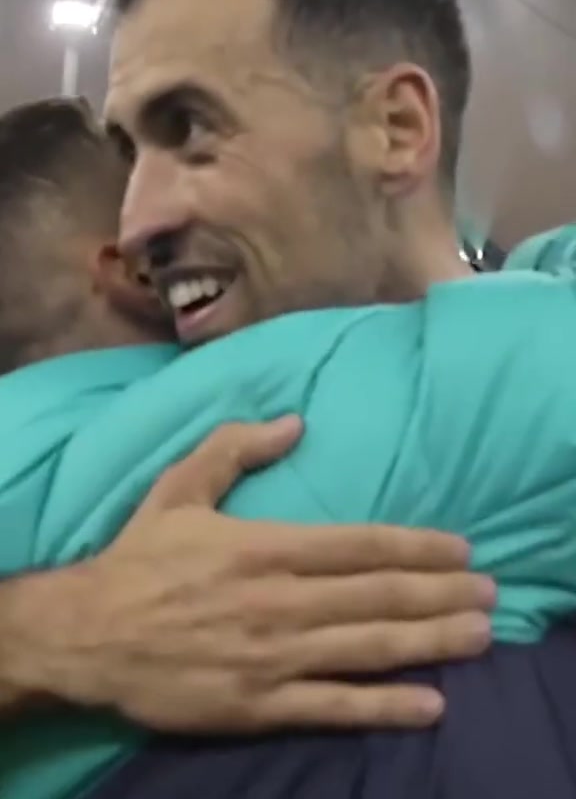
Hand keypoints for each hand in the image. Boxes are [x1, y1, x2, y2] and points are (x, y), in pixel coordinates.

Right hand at [0, 418, 494, 730]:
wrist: (88, 635)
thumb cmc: (140, 558)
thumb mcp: (180, 486)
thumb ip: (237, 448)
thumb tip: (295, 421)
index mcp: (267, 547)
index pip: (361, 545)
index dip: (418, 546)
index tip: (461, 550)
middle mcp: (281, 601)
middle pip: (379, 595)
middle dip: (442, 593)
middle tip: (491, 593)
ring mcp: (274, 656)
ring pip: (369, 646)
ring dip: (432, 641)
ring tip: (480, 635)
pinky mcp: (260, 704)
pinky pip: (334, 706)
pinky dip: (385, 706)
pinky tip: (429, 703)